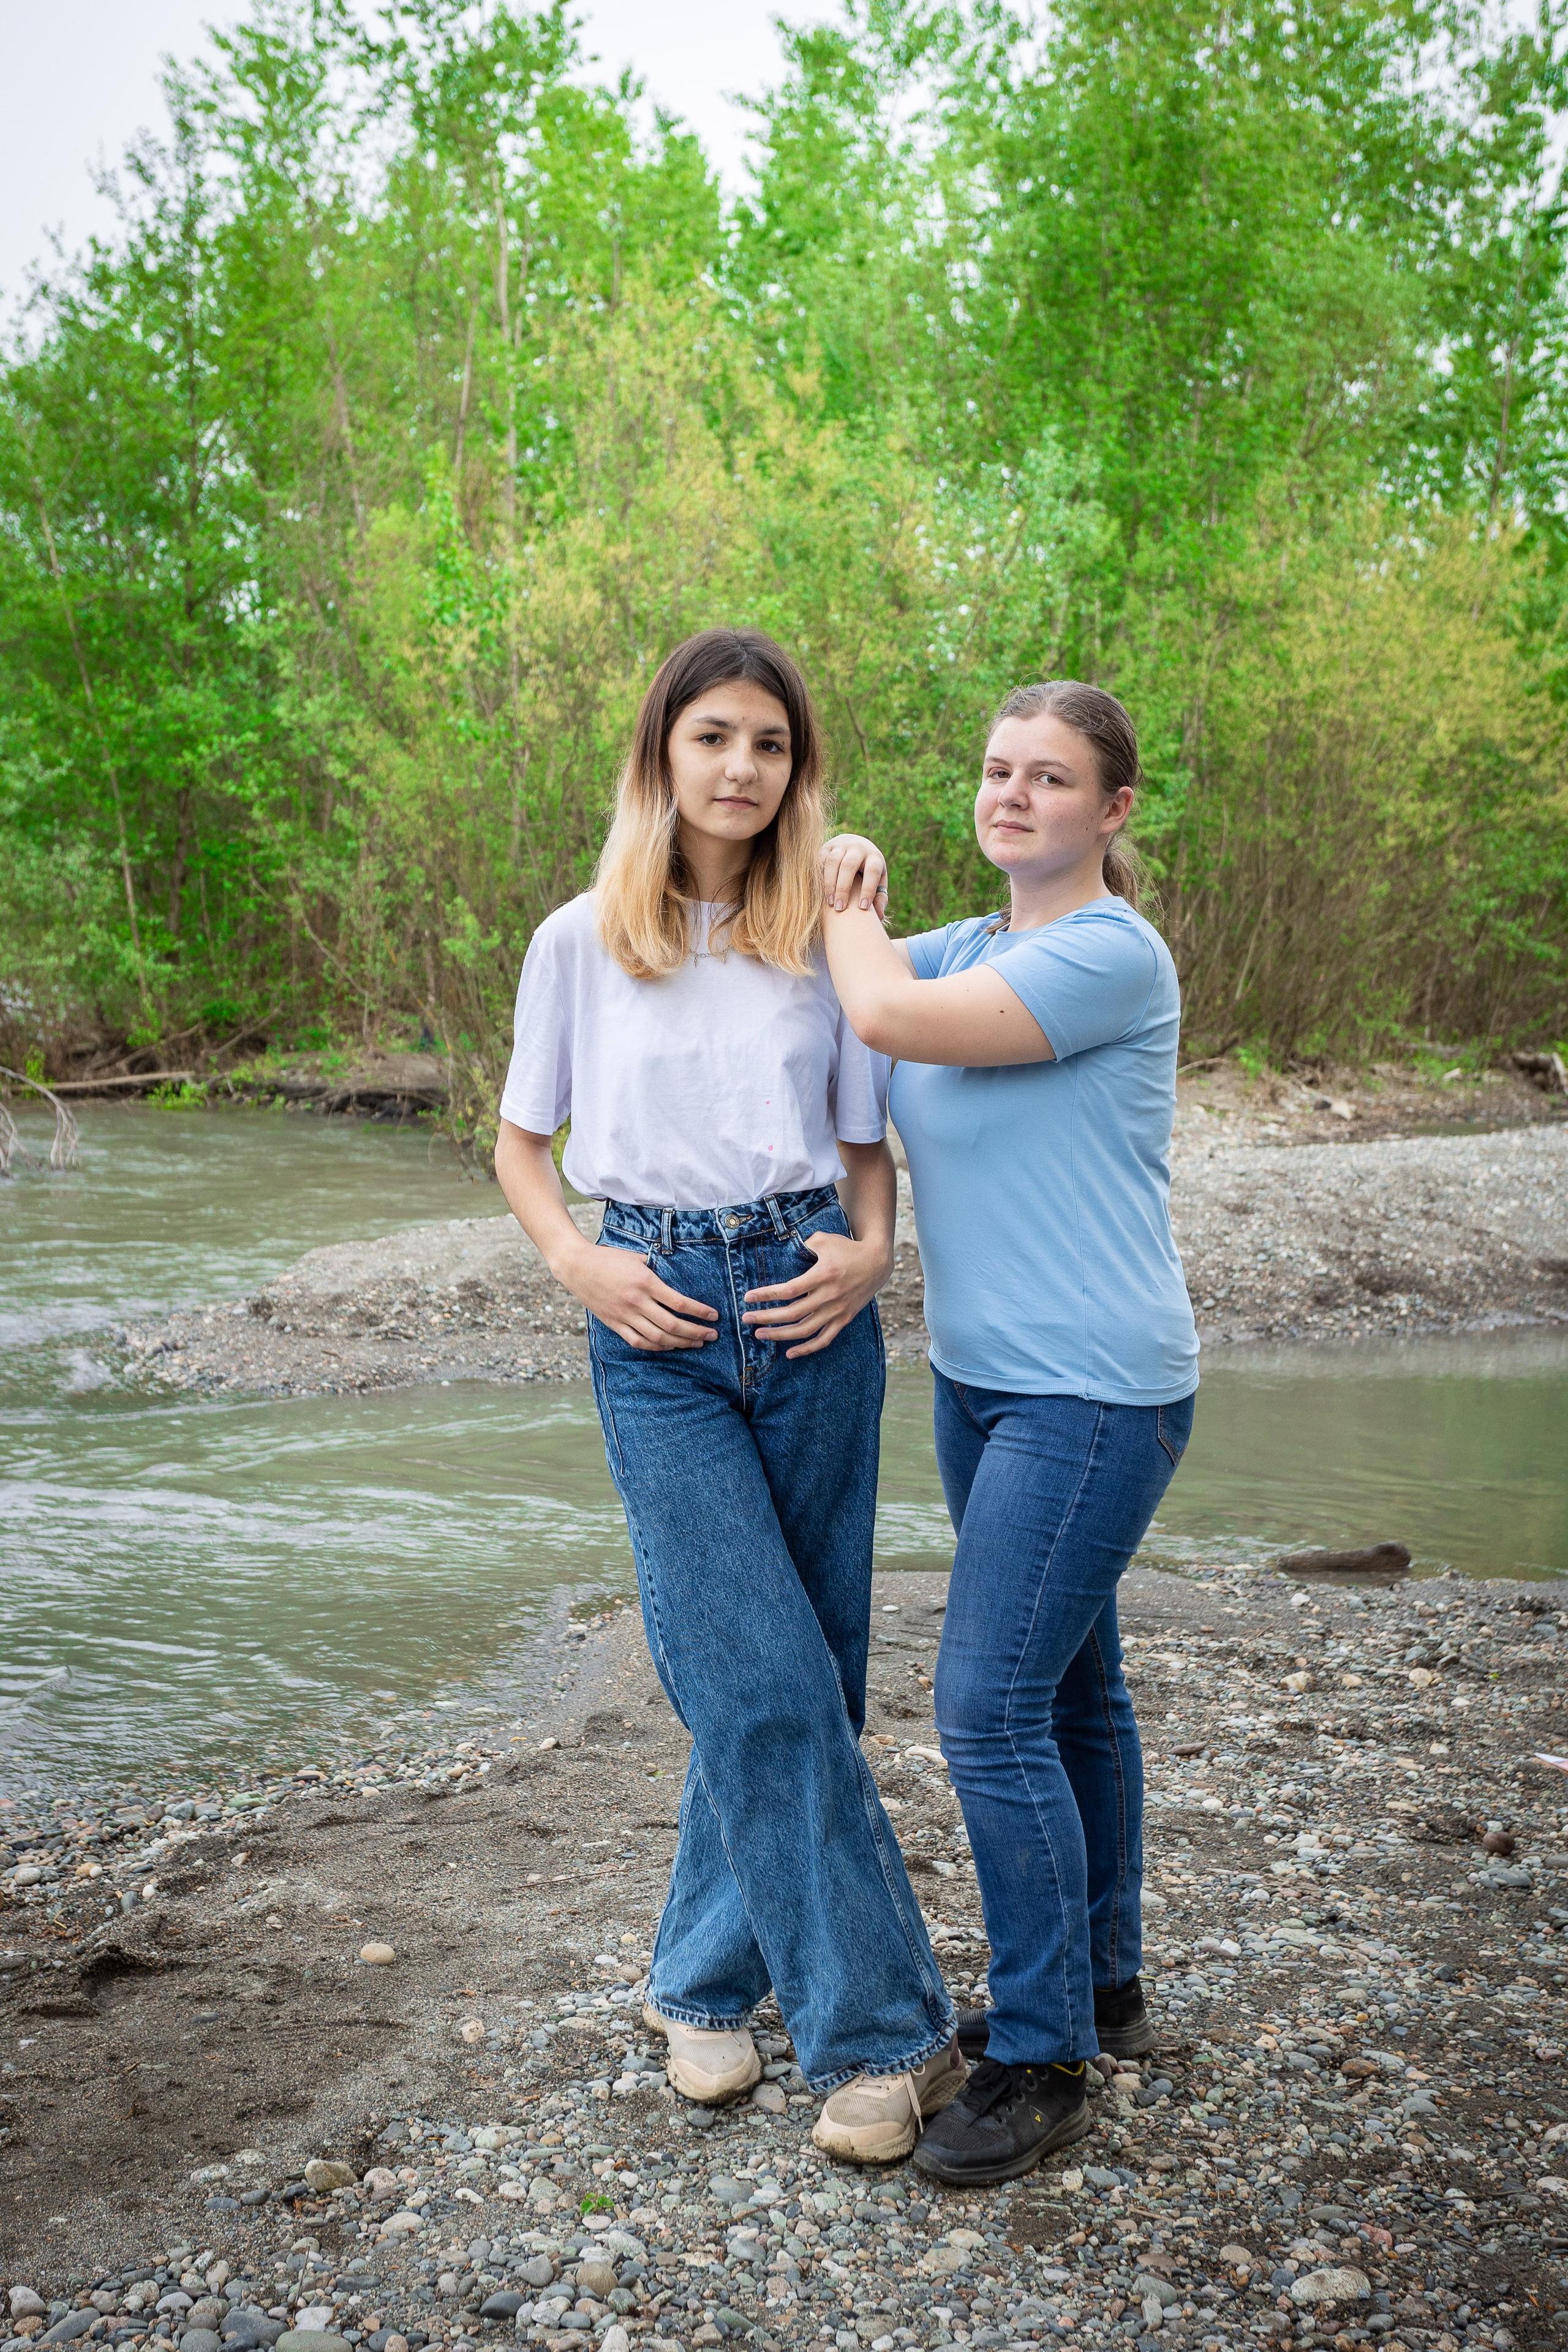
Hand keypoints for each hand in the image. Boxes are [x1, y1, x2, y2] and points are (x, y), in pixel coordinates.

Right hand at [561, 1241, 717, 1351]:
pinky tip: (670, 1345)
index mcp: (645, 1282)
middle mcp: (636, 1301)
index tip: (714, 1316)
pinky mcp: (614, 1324)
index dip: (699, 1312)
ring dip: (680, 1343)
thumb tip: (679, 1277)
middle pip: (671, 1324)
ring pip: (657, 1337)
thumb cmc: (609, 1258)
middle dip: (696, 1332)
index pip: (678, 1303)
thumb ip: (658, 1268)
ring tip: (696, 1343)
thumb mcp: (637, 1257)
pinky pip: (638, 1341)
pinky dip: (657, 1347)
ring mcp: (624, 1315)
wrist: (577, 1266)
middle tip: (712, 1335)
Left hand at [741, 1229, 890, 1357]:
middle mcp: (829, 1296)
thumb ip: (802, 1246)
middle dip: (766, 1317)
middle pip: (792, 1313)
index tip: (748, 1298)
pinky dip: (807, 1349)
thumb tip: (784, 1254)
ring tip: (760, 1334)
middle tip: (746, 1319)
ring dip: (780, 1335)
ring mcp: (837, 1310)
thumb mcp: (824, 1239)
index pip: (788, 1290)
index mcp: (823, 1275)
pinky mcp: (844, 1319)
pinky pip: (824, 1339)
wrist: (877, 1262)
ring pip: (804, 1329)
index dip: (766, 1295)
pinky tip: (789, 1353)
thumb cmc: (847, 1248)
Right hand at [821, 834, 889, 914]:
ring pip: (833, 862)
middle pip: (849, 866)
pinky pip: (820, 859)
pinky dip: (819, 875)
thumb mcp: (879, 881)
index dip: (868, 889)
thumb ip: (879, 898)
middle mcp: (858, 848)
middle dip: (843, 888)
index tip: (862, 908)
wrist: (856, 845)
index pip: (872, 871)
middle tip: (840, 908)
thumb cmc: (868, 871)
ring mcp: (841, 845)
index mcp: (874, 857)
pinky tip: (819, 891)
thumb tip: (879, 916)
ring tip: (829, 903)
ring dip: (829, 883)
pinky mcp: (827, 847)